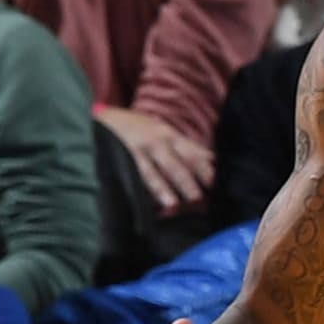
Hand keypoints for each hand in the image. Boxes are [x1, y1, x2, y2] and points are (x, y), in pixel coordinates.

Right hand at [96, 106, 214, 215]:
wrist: (106, 118)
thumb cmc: (141, 130)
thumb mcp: (166, 133)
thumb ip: (188, 149)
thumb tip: (213, 162)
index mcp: (172, 136)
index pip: (193, 154)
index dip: (205, 169)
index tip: (217, 185)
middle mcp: (158, 142)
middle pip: (177, 164)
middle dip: (188, 181)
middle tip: (199, 199)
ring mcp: (140, 151)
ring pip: (155, 172)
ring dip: (165, 189)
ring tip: (174, 205)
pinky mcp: (123, 160)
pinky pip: (134, 176)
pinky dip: (141, 189)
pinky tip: (146, 203)